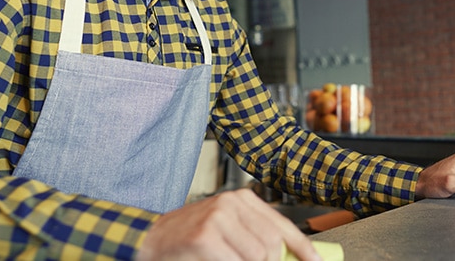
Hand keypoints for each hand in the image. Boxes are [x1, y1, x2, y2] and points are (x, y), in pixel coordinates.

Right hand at [136, 188, 321, 260]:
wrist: (151, 240)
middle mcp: (231, 203)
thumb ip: (257, 238)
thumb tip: (291, 256)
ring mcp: (217, 217)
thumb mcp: (229, 231)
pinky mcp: (204, 236)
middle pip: (273, 246)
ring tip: (227, 260)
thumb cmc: (192, 239)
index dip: (304, 250)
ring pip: (257, 257)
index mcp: (242, 199)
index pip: (283, 226)